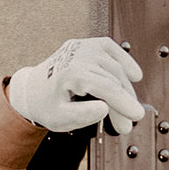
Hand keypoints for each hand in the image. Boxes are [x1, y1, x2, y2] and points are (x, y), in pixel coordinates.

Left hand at [7, 38, 145, 136]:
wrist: (32, 90)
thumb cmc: (45, 105)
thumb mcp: (59, 118)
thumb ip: (81, 115)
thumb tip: (105, 108)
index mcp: (71, 73)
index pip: (106, 87)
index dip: (124, 103)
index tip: (136, 116)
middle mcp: (78, 56)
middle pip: (113, 79)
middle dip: (124, 102)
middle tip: (127, 125)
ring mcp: (83, 47)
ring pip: (115, 66)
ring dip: (125, 89)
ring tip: (128, 109)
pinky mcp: (87, 45)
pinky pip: (111, 49)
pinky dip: (124, 61)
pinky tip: (135, 75)